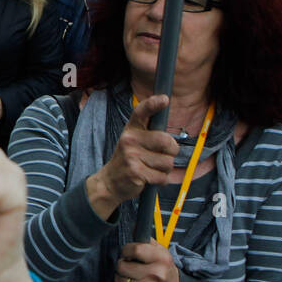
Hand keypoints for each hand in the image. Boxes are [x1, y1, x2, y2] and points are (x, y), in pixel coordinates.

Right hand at [86, 94, 177, 217]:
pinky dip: (160, 180)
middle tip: (162, 155)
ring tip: (150, 168)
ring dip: (164, 169)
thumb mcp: (134, 141)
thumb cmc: (129, 159)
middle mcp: (129, 139)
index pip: (141, 112)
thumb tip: (169, 129)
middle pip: (167, 142)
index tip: (164, 99)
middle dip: (171, 152)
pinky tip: (148, 178)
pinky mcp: (135, 172)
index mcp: (131, 129)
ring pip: (167, 162)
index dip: (153, 104)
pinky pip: (162, 176)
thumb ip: (150, 133)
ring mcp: (131, 156)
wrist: (110, 182)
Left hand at [115, 242, 179, 281]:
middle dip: (121, 264)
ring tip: (130, 276)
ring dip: (121, 277)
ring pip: (119, 280)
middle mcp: (156, 274)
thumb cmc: (165, 270)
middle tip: (126, 264)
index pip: (135, 250)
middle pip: (122, 266)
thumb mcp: (162, 253)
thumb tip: (133, 228)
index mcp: (161, 259)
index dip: (126, 250)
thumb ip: (147, 241)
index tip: (126, 252)